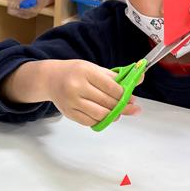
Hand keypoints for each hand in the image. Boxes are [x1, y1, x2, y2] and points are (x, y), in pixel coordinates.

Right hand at [4, 59, 139, 126]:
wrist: (50, 79)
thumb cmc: (74, 72)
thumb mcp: (93, 68)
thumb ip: (114, 76)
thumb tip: (139, 79)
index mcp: (85, 72)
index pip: (111, 87)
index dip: (124, 94)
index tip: (131, 97)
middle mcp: (77, 87)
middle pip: (107, 102)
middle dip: (123, 107)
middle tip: (132, 108)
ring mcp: (72, 102)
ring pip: (100, 114)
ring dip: (113, 115)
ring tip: (118, 113)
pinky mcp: (68, 113)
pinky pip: (89, 122)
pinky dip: (100, 120)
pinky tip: (103, 115)